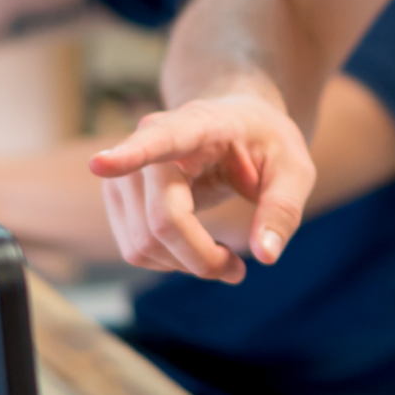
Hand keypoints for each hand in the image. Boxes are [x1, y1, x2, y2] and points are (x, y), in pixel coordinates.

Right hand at [88, 93, 315, 281]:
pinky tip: (197, 250)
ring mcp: (127, 171)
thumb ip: (283, 210)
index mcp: (198, 125)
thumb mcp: (294, 170)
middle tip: (238, 270)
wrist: (234, 124)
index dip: (129, 155)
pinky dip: (169, 263)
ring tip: (223, 259)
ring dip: (185, 266)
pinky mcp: (120, 198)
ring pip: (142, 243)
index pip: (160, 140)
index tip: (100, 164)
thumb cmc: (265, 143)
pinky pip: (135, 249)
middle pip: (161, 221)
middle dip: (201, 259)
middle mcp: (150, 142)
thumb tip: (266, 254)